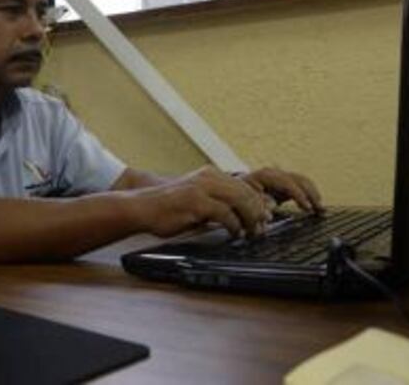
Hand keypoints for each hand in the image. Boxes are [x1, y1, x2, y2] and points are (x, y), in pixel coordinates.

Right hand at [129, 166, 271, 238]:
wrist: (143, 207)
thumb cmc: (170, 207)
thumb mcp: (198, 200)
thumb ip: (218, 203)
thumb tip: (243, 216)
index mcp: (211, 175)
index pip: (245, 186)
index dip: (259, 203)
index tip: (265, 219)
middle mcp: (208, 178)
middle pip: (247, 192)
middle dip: (259, 212)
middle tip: (263, 228)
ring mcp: (202, 188)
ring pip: (240, 200)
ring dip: (250, 218)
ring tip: (252, 232)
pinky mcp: (196, 202)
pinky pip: (224, 213)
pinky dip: (234, 225)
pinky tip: (235, 233)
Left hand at [239, 166, 321, 212]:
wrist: (234, 190)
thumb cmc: (239, 196)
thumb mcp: (245, 199)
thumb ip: (258, 203)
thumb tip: (272, 206)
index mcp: (264, 175)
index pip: (287, 182)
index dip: (299, 194)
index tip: (307, 207)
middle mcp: (274, 173)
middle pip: (298, 179)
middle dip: (311, 194)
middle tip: (319, 209)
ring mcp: (280, 177)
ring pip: (303, 182)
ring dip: (313, 195)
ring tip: (321, 210)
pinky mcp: (284, 183)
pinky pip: (301, 187)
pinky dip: (310, 196)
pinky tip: (316, 207)